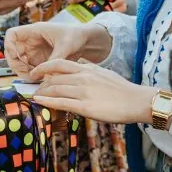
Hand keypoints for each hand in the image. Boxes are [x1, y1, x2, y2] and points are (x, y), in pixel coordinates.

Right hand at [5, 23, 111, 75]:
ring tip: (34, 79)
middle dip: (16, 64)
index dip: (9, 45)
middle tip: (27, 73)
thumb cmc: (76, 35)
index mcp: (34, 31)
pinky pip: (30, 69)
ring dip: (23, 72)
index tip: (16, 55)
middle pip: (12, 52)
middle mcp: (31, 41)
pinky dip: (32, 75)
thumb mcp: (66, 45)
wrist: (87, 41)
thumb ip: (55, 59)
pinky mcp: (40, 61)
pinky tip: (40, 80)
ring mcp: (35, 52)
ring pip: (20, 63)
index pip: (12, 34)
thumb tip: (47, 74)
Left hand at [27, 59, 156, 123]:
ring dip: (41, 93)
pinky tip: (38, 101)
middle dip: (41, 84)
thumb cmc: (122, 90)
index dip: (43, 67)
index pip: (59, 63)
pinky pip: (61, 103)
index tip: (35, 72)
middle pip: (54, 78)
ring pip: (55, 90)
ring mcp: (83, 92)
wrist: (137, 101)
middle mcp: (83, 78)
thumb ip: (89, 70)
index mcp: (87, 69)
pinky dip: (47, 101)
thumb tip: (78, 67)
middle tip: (33, 89)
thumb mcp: (103, 73)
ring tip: (34, 96)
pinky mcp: (85, 107)